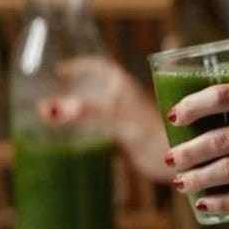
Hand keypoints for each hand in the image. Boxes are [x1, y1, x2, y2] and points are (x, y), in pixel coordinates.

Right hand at [37, 56, 170, 181]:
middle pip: (100, 88)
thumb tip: (47, 109)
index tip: (60, 70)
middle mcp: (128, 101)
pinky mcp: (131, 143)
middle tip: (51, 96)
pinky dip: (90, 135)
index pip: (101, 68)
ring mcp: (129, 121)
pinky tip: (76, 144)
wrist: (181, 163)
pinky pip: (105, 133)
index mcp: (126, 87)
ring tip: (56, 120)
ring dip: (83, 113)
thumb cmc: (156, 134)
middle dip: (78, 89)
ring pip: (102, 111)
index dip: (81, 66)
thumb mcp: (115, 117)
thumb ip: (84, 111)